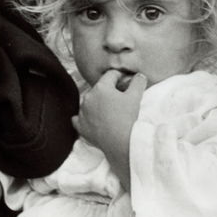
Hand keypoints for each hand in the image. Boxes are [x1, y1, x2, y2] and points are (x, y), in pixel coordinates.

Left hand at [72, 71, 146, 189]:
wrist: (120, 141)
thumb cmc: (128, 118)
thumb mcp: (136, 96)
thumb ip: (138, 82)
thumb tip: (139, 76)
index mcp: (101, 87)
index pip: (111, 75)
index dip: (120, 77)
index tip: (126, 81)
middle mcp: (88, 97)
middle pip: (100, 88)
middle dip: (109, 91)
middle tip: (120, 98)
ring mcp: (82, 112)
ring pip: (88, 102)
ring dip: (97, 104)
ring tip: (109, 111)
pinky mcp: (80, 126)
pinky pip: (78, 119)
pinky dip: (84, 118)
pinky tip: (90, 120)